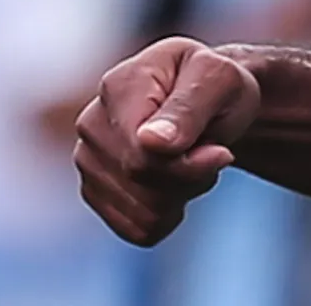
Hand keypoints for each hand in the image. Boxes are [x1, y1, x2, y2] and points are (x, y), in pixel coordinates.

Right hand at [74, 37, 262, 244]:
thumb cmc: (217, 85)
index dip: (188, 166)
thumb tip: (149, 142)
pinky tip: (176, 183)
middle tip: (209, 150)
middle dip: (189, 179)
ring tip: (192, 161)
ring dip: (182, 196)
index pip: (141, 157)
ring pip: (142, 215)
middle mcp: (91, 124)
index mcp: (118, 88)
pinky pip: (138, 230)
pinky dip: (168, 215)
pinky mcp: (96, 192)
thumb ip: (187, 108)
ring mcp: (89, 161)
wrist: (213, 98)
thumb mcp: (219, 80)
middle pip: (142, 188)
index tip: (221, 152)